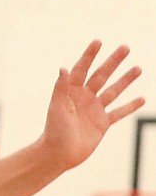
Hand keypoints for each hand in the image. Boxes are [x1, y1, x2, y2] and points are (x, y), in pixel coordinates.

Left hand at [40, 41, 143, 170]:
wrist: (58, 154)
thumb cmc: (54, 130)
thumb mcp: (56, 107)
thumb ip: (60, 87)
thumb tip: (63, 67)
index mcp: (71, 91)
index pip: (82, 69)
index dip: (89, 55)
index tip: (98, 41)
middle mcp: (84, 97)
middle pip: (101, 75)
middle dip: (113, 62)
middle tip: (125, 48)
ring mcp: (94, 110)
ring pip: (113, 91)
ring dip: (125, 80)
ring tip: (138, 68)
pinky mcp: (102, 123)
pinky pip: (119, 112)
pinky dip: (130, 106)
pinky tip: (141, 98)